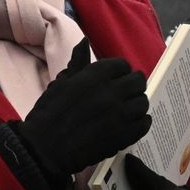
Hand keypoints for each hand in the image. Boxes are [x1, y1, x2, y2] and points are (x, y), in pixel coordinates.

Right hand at [16, 40, 151, 183]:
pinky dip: (141, 122)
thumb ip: (78, 63)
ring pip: (143, 102)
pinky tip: (132, 124)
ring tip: (127, 110)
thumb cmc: (49, 114)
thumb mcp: (62, 83)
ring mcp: (120, 115)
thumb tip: (84, 42)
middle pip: (137, 81)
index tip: (115, 80)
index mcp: (95, 75)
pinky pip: (144, 124)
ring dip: (136, 105)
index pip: (122, 65)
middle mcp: (111, 92)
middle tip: (125, 94)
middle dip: (132, 86)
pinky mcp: (124, 136)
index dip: (120, 72)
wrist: (45, 148)